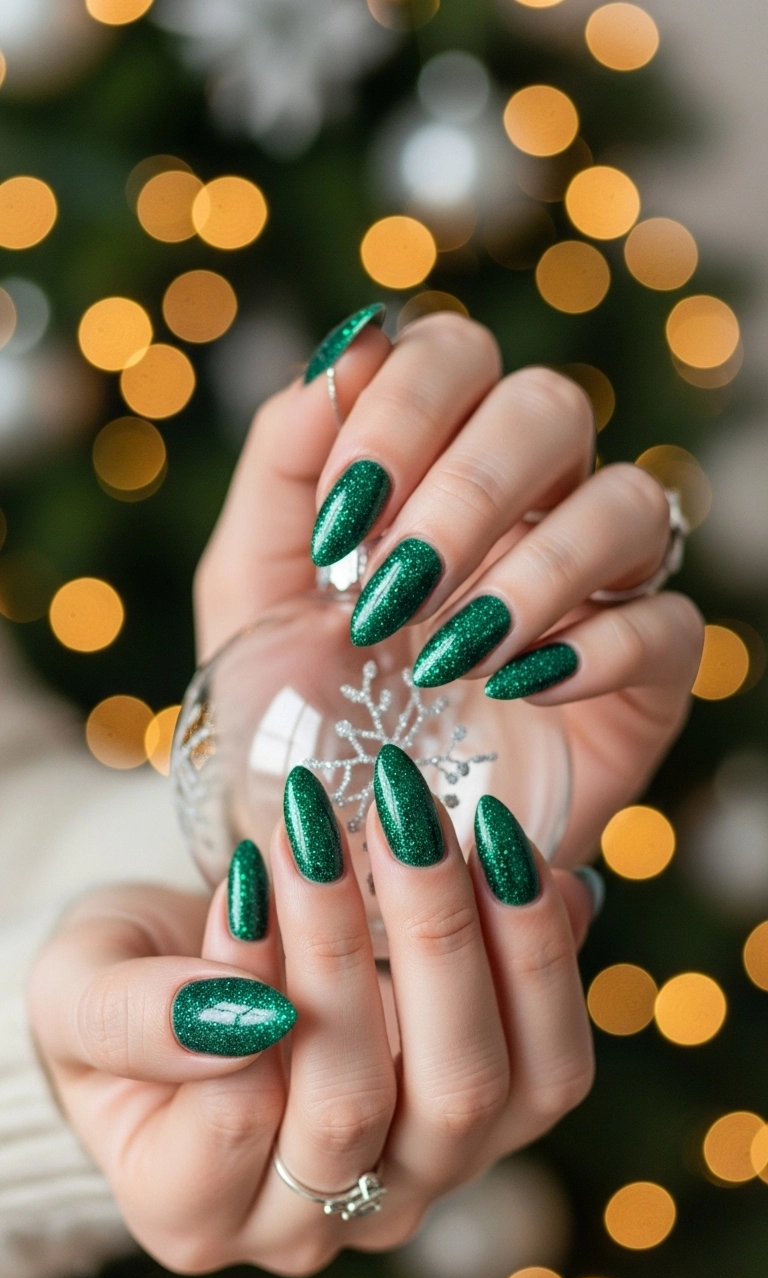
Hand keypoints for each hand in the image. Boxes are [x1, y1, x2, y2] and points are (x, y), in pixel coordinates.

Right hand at [29, 766, 594, 1274]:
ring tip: (422, 821)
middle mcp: (315, 1222)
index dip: (251, 982)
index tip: (251, 871)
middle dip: (351, 944)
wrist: (204, 975)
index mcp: (194, 1213)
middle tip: (336, 818)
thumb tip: (235, 1014)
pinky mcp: (498, 1125)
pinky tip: (511, 862)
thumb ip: (125, 1019)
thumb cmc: (132, 986)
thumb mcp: (77, 991)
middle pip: (362, 1109)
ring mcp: (418, 1180)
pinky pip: (550, 1066)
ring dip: (458, 938)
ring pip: (476, 1092)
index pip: (238, 1114)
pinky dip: (541, 957)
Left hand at [196, 309, 703, 863]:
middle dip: (467, 493)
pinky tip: (518, 690)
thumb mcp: (252, 589)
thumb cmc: (300, 707)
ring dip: (534, 571)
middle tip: (393, 592)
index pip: (453, 358)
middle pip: (550, 408)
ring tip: (450, 657)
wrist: (342, 838)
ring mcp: (596, 583)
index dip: (400, 412)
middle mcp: (529, 501)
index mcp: (434, 461)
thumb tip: (346, 349)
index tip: (341, 518)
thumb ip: (284, 464)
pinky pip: (666, 625)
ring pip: (629, 503)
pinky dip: (594, 650)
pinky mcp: (645, 674)